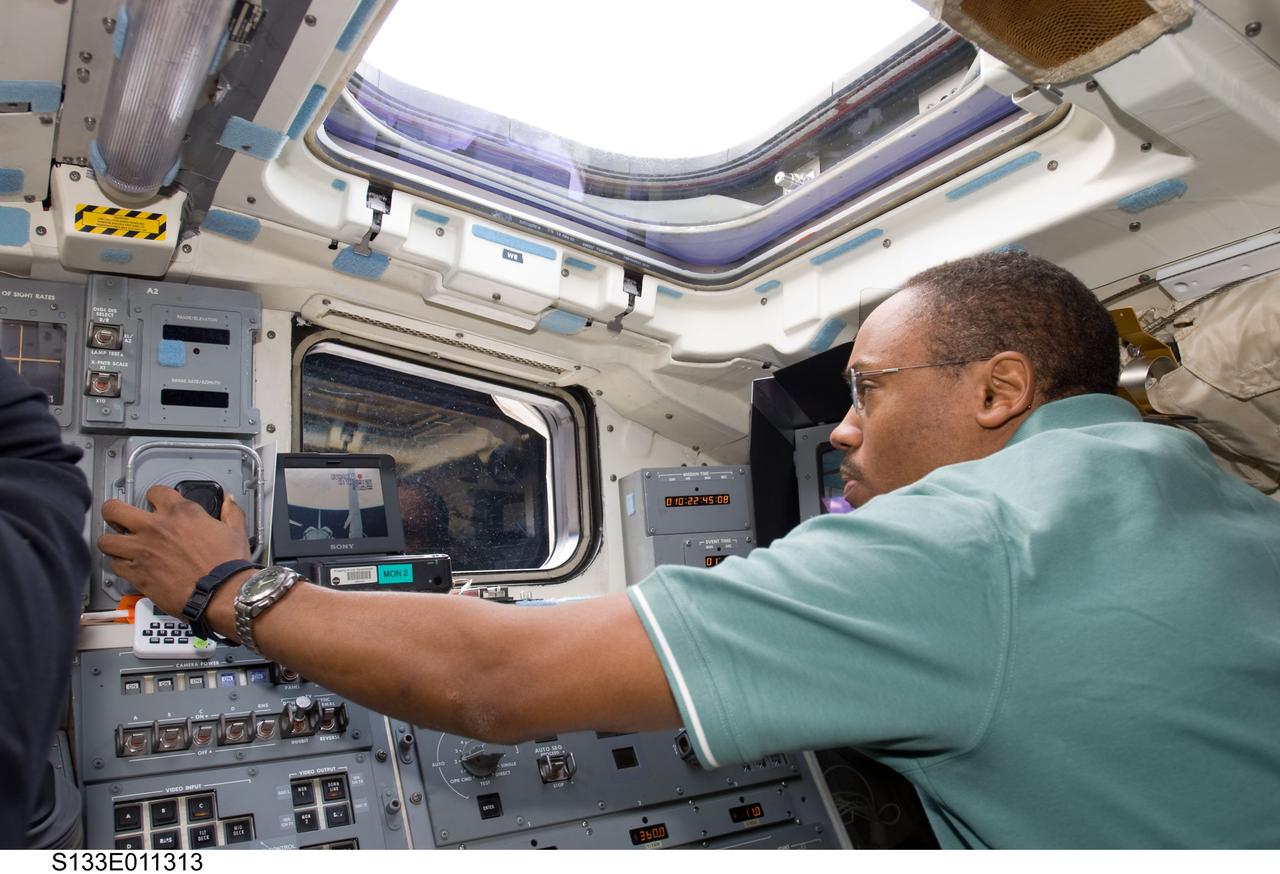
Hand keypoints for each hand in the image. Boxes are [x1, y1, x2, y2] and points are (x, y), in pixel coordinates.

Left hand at [99, 486, 251, 616]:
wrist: (221, 593)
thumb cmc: (228, 565)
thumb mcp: (235, 531)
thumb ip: (231, 511)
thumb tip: (229, 500)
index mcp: (180, 512)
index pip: (154, 492)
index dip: (154, 497)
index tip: (156, 504)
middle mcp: (155, 527)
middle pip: (114, 509)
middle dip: (114, 512)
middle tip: (119, 518)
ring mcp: (142, 550)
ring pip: (106, 540)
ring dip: (112, 541)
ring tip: (118, 544)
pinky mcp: (136, 574)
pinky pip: (114, 565)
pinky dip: (119, 565)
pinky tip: (128, 566)